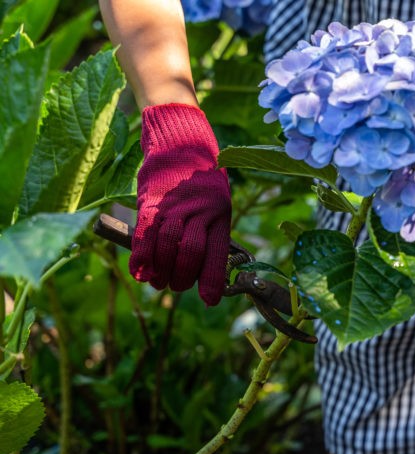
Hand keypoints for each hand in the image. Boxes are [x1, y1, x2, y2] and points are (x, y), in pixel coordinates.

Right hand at [129, 104, 231, 305]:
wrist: (180, 140)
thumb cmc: (201, 177)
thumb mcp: (217, 201)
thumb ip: (211, 230)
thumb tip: (206, 268)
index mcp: (221, 213)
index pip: (216, 253)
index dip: (211, 280)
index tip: (209, 300)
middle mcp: (200, 209)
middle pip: (189, 253)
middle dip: (181, 277)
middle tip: (175, 286)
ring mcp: (174, 204)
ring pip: (167, 246)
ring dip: (160, 271)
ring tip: (158, 281)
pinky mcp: (151, 200)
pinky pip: (145, 233)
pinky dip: (141, 256)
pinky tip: (140, 271)